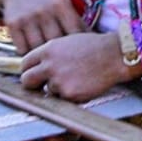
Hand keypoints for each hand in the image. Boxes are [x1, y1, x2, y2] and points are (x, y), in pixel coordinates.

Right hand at [0, 0, 86, 53]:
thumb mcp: (64, 1)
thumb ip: (75, 19)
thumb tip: (91, 40)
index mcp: (61, 5)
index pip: (75, 32)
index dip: (79, 45)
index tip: (81, 52)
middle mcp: (44, 11)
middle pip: (56, 42)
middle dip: (61, 53)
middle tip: (65, 60)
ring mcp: (26, 19)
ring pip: (38, 48)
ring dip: (44, 56)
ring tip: (49, 60)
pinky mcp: (12, 25)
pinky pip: (22, 49)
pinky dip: (29, 54)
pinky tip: (34, 53)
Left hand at [20, 32, 141, 101]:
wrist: (116, 55)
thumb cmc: (96, 47)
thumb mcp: (68, 42)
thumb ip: (51, 53)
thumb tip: (39, 65)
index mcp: (48, 49)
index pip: (25, 63)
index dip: (29, 69)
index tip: (34, 73)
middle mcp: (50, 65)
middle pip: (27, 80)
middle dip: (31, 84)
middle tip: (39, 86)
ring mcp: (58, 80)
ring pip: (48, 91)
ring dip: (58, 88)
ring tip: (76, 79)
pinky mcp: (69, 93)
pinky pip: (63, 98)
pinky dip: (71, 94)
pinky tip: (83, 84)